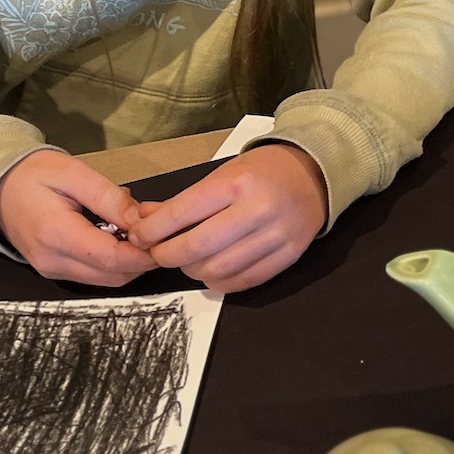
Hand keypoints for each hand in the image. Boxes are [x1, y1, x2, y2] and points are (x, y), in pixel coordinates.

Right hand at [0, 149, 153, 286]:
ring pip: (106, 280)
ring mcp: (52, 270)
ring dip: (131, 262)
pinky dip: (114, 262)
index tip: (166, 236)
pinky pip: (94, 275)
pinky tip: (121, 238)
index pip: (112, 259)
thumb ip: (110, 199)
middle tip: (160, 230)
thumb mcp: (74, 173)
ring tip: (142, 231)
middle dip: (143, 258)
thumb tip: (143, 221)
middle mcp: (53, 262)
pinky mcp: (54, 271)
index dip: (145, 253)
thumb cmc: (33, 174)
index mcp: (56, 235)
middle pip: (113, 276)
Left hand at [126, 142, 327, 293]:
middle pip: (197, 247)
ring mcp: (276, 235)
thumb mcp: (222, 174)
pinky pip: (244, 281)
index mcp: (237, 183)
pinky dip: (219, 282)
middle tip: (158, 254)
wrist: (314, 173)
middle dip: (167, 255)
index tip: (139, 237)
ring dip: (192, 270)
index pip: (182, 213)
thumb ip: (183, 201)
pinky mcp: (288, 255)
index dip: (153, 230)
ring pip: (218, 269)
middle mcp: (257, 210)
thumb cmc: (263, 171)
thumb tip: (143, 221)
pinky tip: (211, 271)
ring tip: (188, 261)